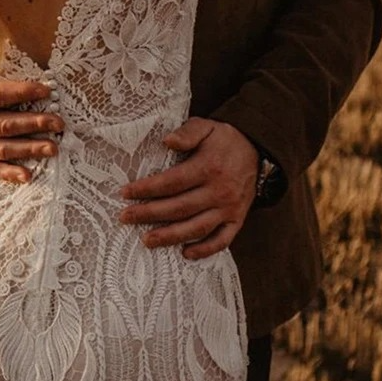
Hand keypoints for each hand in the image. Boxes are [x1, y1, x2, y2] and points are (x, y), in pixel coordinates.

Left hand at [118, 118, 258, 259]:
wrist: (256, 148)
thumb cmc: (224, 139)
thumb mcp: (206, 126)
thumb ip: (187, 132)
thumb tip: (167, 141)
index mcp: (208, 167)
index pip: (171, 182)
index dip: (147, 189)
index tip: (125, 193)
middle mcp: (219, 191)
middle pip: (179, 208)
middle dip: (149, 214)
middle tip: (125, 217)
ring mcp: (229, 208)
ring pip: (196, 228)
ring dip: (170, 237)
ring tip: (146, 240)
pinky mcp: (237, 219)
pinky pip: (222, 240)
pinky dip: (204, 250)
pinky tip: (185, 253)